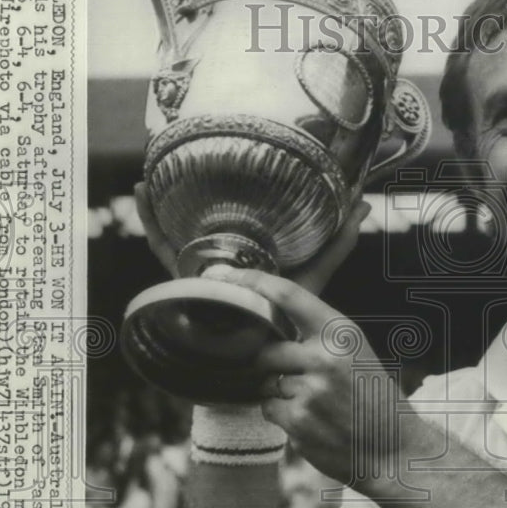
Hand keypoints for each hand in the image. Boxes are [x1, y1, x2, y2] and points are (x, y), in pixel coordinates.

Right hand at [134, 181, 371, 294]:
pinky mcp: (188, 279)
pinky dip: (152, 223)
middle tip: (174, 164)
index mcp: (252, 251)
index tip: (225, 159)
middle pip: (200, 222)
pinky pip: (165, 250)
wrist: (269, 348)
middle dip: (186, 197)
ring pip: (177, 232)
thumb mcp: (318, 268)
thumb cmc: (294, 311)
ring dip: (161, 205)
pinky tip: (143, 197)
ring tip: (149, 177)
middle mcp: (225, 256)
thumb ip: (339, 240)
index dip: (230, 192)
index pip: (239, 217)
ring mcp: (204, 267)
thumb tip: (362, 203)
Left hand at [213, 268, 387, 483]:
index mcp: (341, 332)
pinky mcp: (298, 421)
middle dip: (272, 364)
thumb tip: (269, 321)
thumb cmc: (373, 398)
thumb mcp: (356, 353)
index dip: (254, 282)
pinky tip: (311, 420)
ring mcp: (309, 390)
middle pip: (266, 349)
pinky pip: (269, 409)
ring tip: (314, 403)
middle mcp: (324, 357)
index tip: (229, 276)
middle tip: (298, 378)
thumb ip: (318, 336)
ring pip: (266, 382)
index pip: (288, 295)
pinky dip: (282, 415)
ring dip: (280, 392)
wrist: (393, 449)